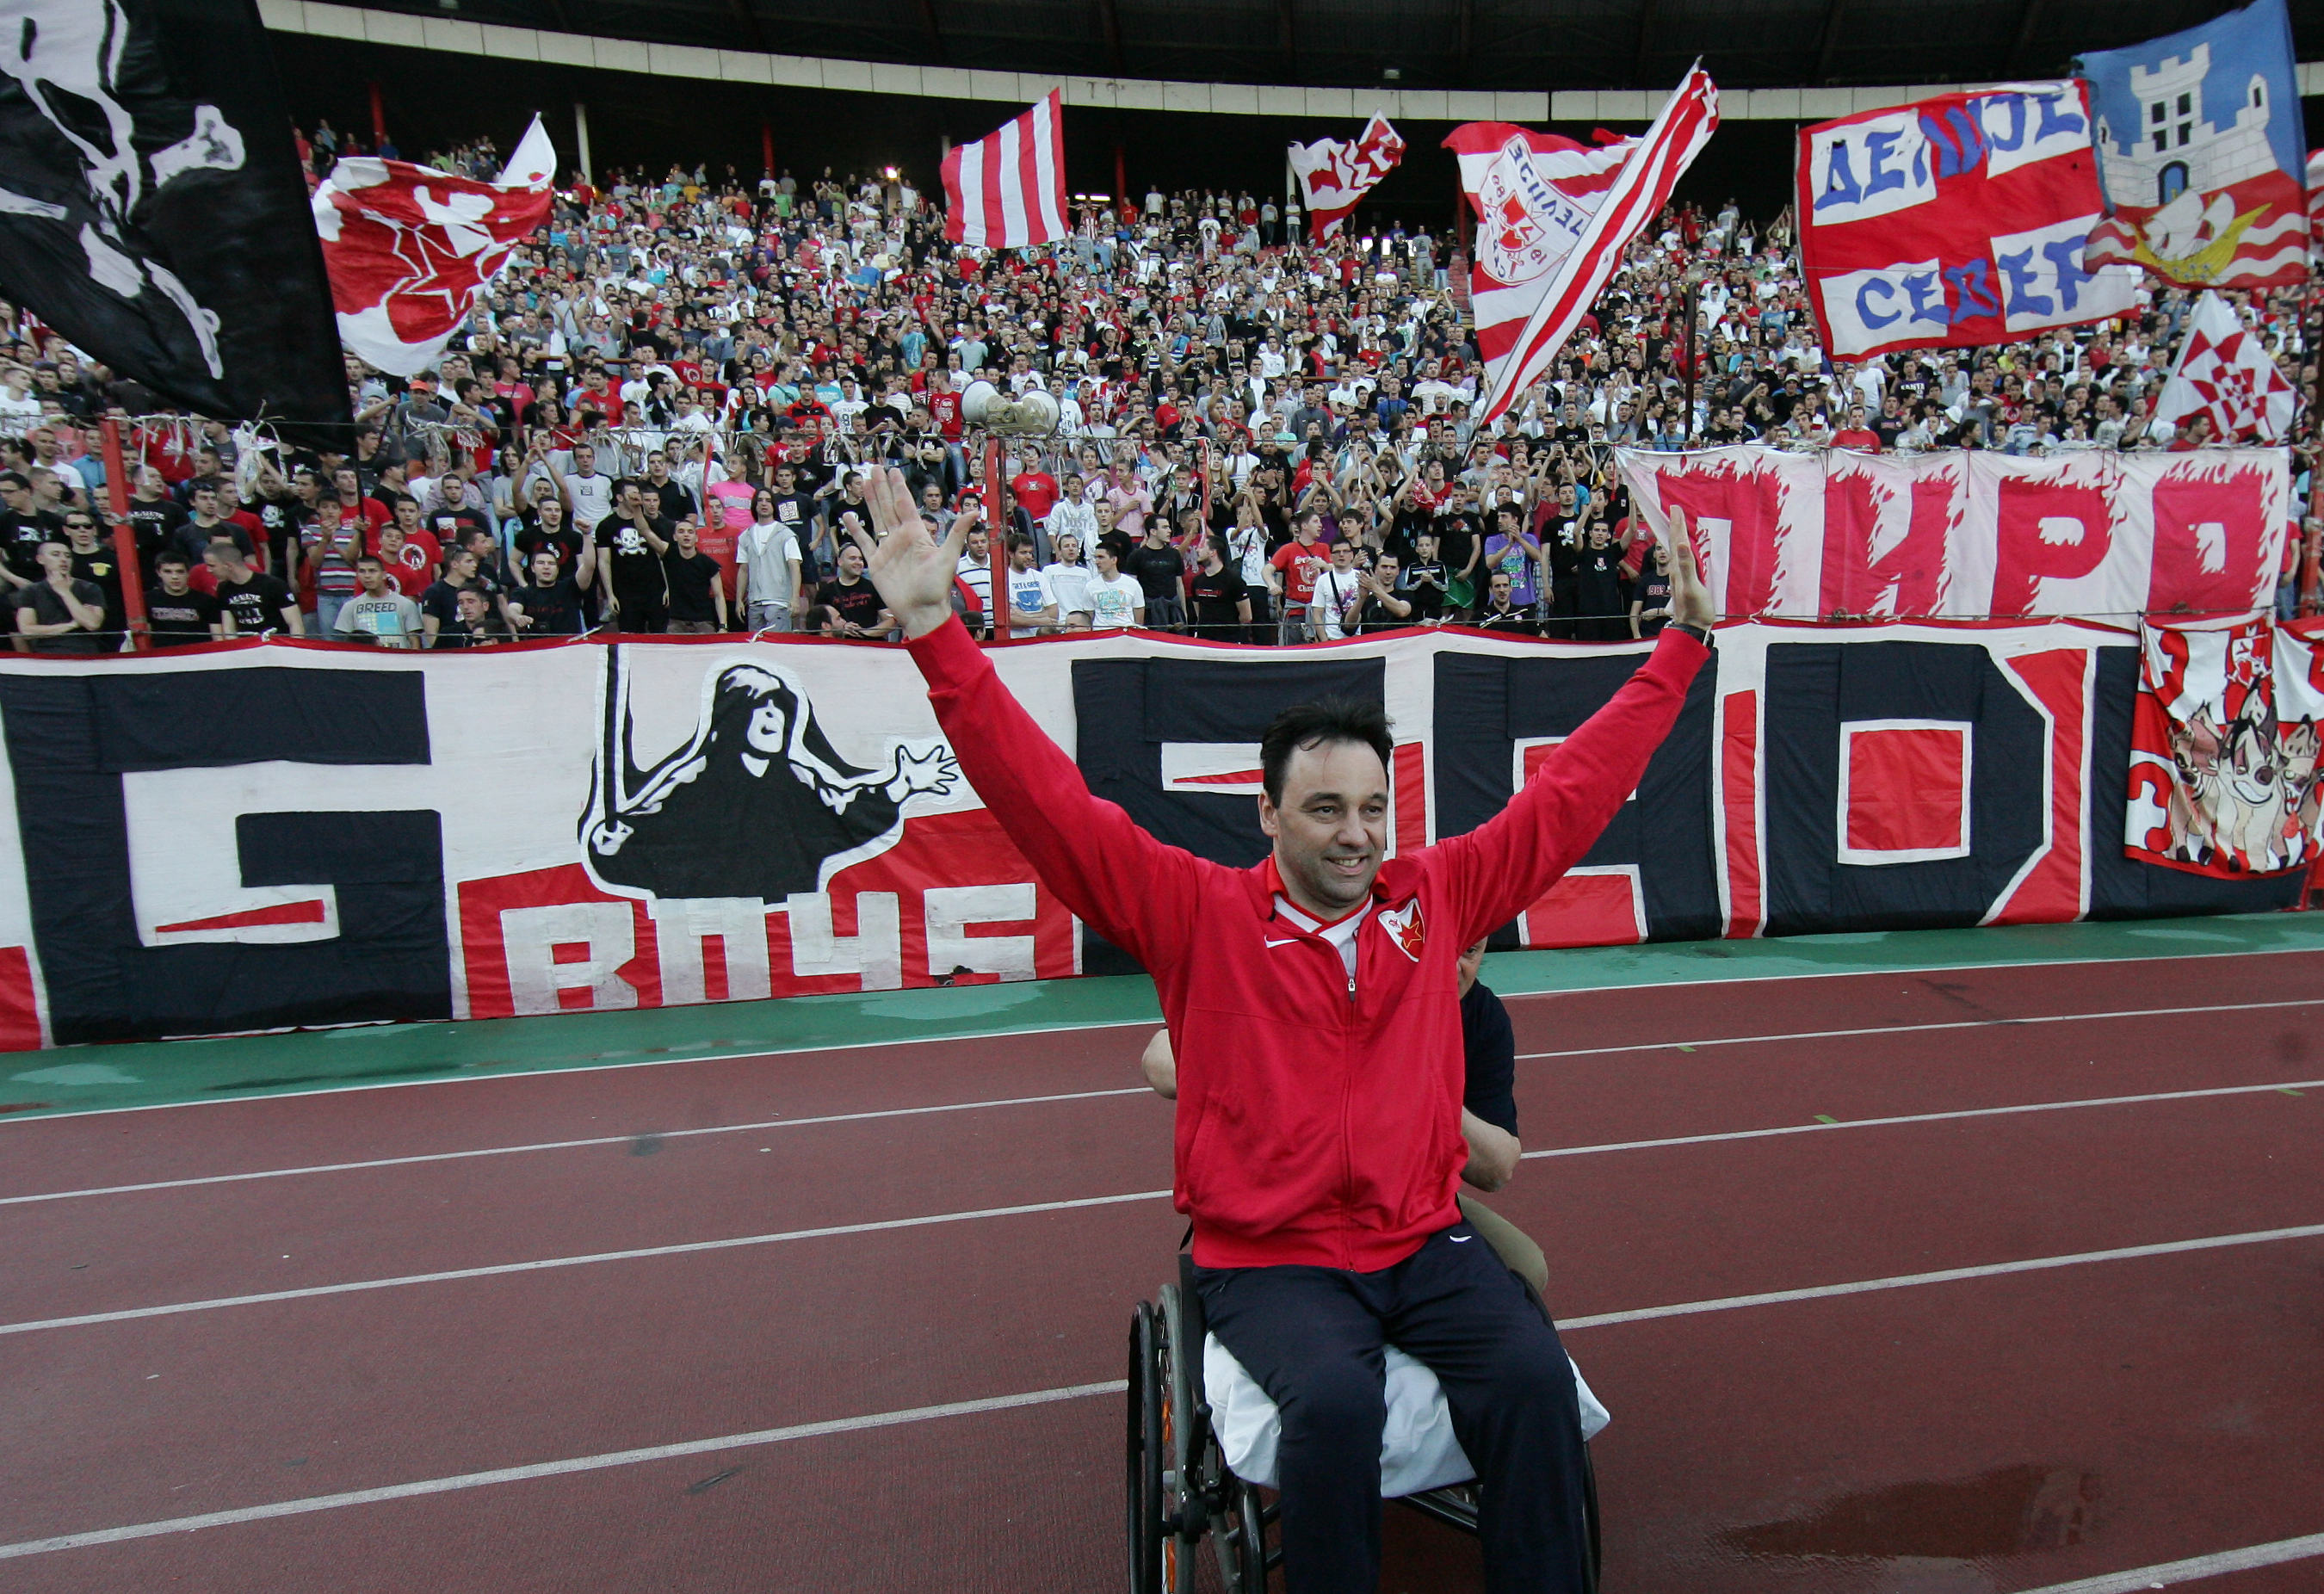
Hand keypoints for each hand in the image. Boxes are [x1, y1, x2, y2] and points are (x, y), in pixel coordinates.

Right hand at [845, 465, 963, 638]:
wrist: (921, 611)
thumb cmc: (936, 587)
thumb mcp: (948, 557)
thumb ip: (957, 533)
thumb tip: (974, 513)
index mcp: (917, 533)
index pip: (905, 504)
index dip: (898, 487)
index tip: (893, 471)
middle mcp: (901, 538)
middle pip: (888, 506)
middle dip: (881, 487)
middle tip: (874, 468)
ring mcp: (887, 549)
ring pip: (876, 519)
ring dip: (869, 501)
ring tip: (862, 483)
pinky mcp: (876, 563)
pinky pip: (864, 542)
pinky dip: (856, 530)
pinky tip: (848, 516)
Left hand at [893, 744, 959, 797]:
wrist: (905, 783)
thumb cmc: (906, 771)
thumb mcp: (905, 762)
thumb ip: (904, 754)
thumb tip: (900, 747)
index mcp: (929, 762)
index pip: (935, 755)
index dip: (938, 751)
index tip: (941, 747)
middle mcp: (934, 769)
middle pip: (944, 764)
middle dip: (949, 761)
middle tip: (955, 758)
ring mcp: (934, 778)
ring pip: (944, 776)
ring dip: (949, 776)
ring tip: (954, 777)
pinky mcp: (931, 786)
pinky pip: (938, 788)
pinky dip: (942, 789)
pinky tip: (946, 790)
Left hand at [1664, 506, 1713, 629]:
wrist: (1693, 628)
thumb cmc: (1694, 609)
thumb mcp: (1691, 587)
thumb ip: (1687, 566)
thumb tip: (1680, 544)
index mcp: (1678, 568)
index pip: (1676, 541)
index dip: (1677, 524)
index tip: (1675, 508)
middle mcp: (1676, 570)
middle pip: (1675, 543)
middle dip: (1675, 525)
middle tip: (1675, 509)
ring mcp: (1681, 576)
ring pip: (1678, 551)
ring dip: (1678, 536)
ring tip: (1678, 524)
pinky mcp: (1687, 582)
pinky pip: (1684, 560)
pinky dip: (1685, 550)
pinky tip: (1686, 550)